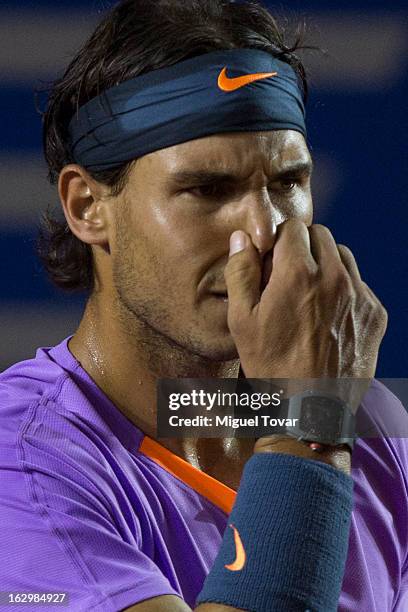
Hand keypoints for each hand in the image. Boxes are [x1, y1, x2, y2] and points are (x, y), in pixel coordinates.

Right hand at [224, 220, 387, 379]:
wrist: (312, 409)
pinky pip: (360, 284)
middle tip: (289, 275)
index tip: (273, 260)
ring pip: (343, 256)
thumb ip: (240, 273)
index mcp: (298, 274)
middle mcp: (334, 278)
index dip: (278, 241)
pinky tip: (328, 315)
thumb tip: (241, 239)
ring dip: (325, 265)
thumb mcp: (241, 321)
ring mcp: (359, 295)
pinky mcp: (374, 314)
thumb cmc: (271, 365)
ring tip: (310, 294)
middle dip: (303, 247)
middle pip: (320, 236)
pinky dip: (344, 290)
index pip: (293, 228)